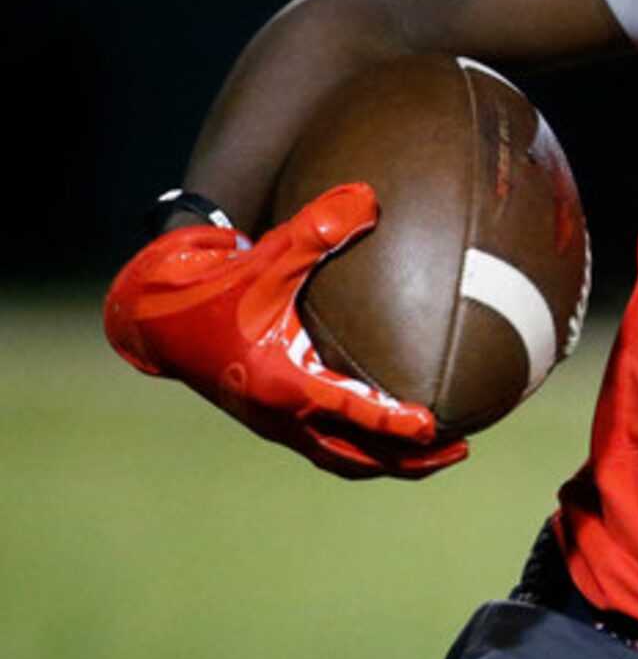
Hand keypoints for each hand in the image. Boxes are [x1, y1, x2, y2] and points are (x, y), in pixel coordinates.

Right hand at [104, 182, 463, 479]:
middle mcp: (278, 415)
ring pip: (342, 458)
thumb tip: (367, 197)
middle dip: (407, 459)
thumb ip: (317, 229)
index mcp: (279, 383)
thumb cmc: (214, 288)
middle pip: (354, 455)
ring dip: (390, 461)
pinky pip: (328, 446)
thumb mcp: (265, 256)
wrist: (157, 317)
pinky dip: (364, 447)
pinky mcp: (274, 420)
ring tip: (442, 453)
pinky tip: (397, 434)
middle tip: (459, 448)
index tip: (432, 425)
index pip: (346, 411)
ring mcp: (275, 424)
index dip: (390, 422)